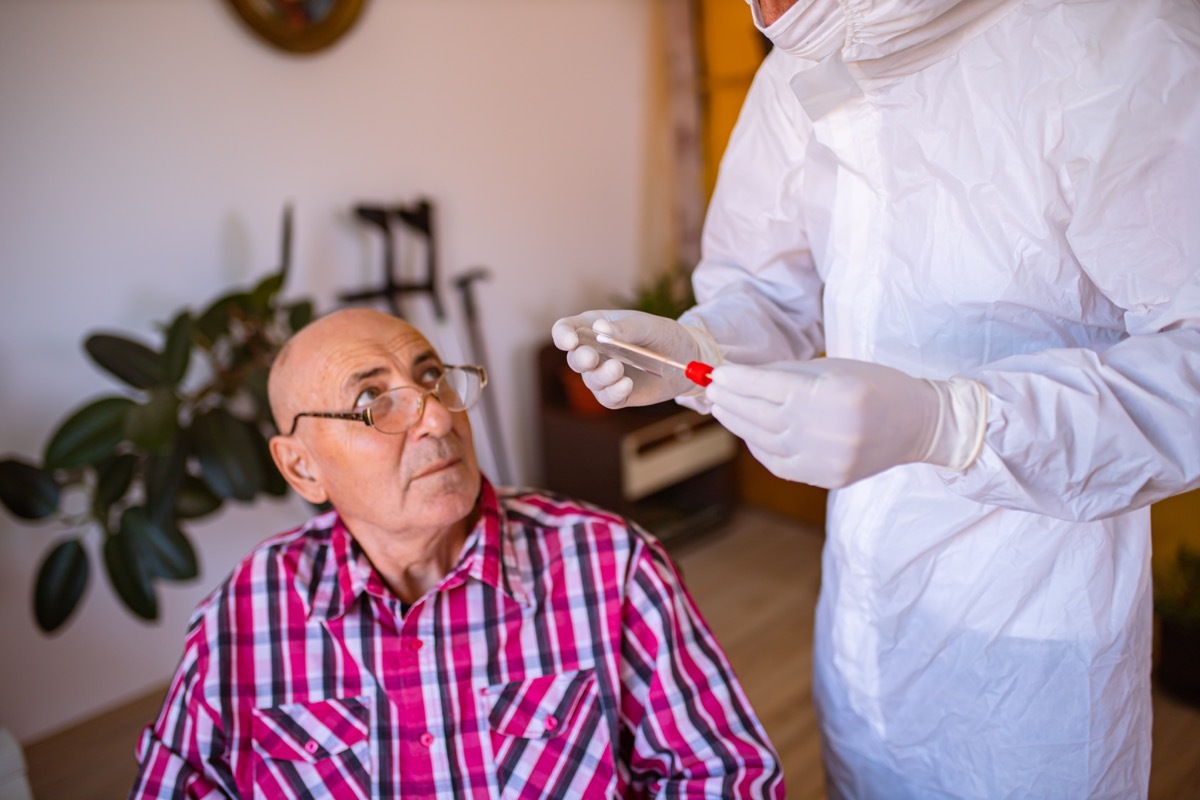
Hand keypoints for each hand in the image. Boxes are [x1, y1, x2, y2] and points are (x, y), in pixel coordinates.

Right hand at [551, 310, 715, 407]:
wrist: (688, 360)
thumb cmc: (666, 336)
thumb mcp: (650, 326)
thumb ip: (626, 328)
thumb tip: (600, 331)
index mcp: (595, 327)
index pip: (566, 329)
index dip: (562, 335)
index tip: (570, 341)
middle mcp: (595, 352)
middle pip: (574, 358)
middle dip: (581, 359)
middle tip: (591, 358)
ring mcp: (604, 375)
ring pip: (590, 380)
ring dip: (601, 376)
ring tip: (618, 369)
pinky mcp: (617, 394)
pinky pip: (607, 398)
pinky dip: (613, 392)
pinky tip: (625, 386)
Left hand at [706, 359, 985, 487]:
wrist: (918, 425)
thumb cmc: (875, 385)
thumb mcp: (835, 368)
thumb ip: (788, 373)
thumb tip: (741, 376)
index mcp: (835, 394)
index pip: (772, 386)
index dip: (739, 380)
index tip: (716, 373)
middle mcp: (830, 430)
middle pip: (763, 414)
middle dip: (732, 400)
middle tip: (710, 389)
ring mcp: (828, 459)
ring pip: (765, 440)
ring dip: (739, 423)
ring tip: (722, 408)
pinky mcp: (826, 478)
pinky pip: (778, 463)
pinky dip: (758, 446)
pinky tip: (747, 432)